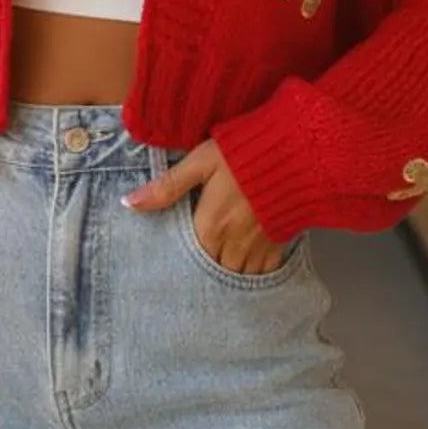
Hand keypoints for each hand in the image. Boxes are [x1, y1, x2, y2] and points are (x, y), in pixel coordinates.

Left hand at [122, 139, 286, 275]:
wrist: (297, 152)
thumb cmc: (245, 153)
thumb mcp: (201, 161)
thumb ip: (168, 187)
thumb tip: (129, 203)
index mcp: (210, 227)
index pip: (189, 258)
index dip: (182, 259)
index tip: (178, 258)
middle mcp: (233, 244)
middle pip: (213, 271)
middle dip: (206, 269)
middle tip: (199, 262)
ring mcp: (258, 248)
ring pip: (237, 277)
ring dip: (228, 272)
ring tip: (220, 264)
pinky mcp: (279, 245)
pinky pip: (263, 274)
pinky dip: (253, 273)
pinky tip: (246, 264)